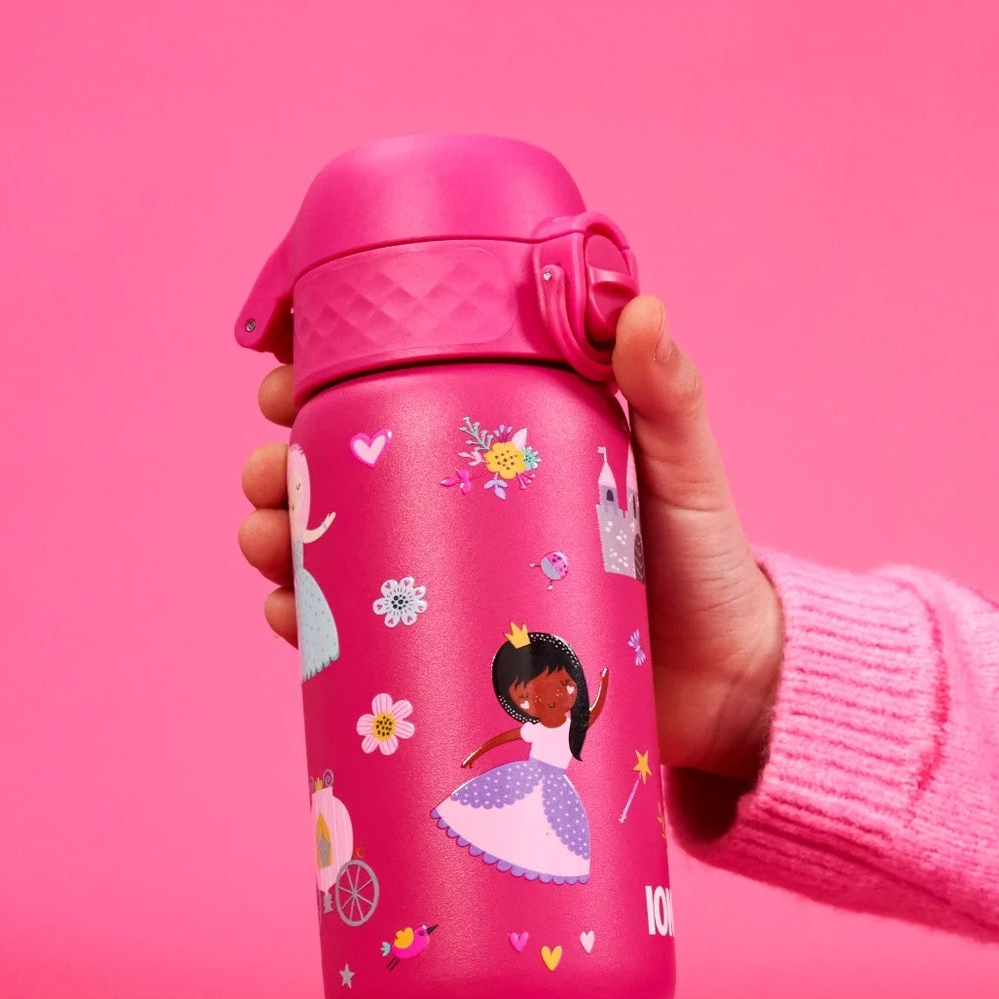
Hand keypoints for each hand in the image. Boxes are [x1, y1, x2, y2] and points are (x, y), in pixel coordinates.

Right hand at [237, 297, 782, 786]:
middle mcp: (464, 513)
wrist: (734, 689)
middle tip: (265, 476)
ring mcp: (455, 587)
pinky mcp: (456, 658)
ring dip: (276, 541)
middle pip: (341, 476)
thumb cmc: (711, 566)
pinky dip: (312, 628)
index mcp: (501, 447)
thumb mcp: (683, 471)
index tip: (283, 380)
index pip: (392, 400)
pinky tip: (287, 619)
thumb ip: (667, 396)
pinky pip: (364, 639)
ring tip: (265, 546)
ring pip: (336, 554)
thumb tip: (642, 309)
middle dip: (278, 470)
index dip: (322, 385)